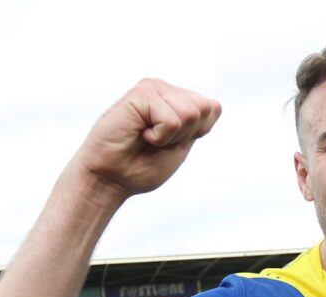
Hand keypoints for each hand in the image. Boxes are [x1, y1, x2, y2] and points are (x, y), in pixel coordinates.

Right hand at [69, 78, 221, 201]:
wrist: (112, 178)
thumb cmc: (142, 166)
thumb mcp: (182, 145)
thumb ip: (199, 123)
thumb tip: (214, 103)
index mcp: (177, 99)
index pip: (213, 108)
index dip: (197, 133)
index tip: (171, 142)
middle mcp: (165, 89)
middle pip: (204, 108)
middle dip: (186, 134)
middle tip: (158, 141)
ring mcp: (152, 88)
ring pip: (191, 113)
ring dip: (171, 136)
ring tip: (148, 137)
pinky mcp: (140, 94)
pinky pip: (172, 120)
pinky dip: (160, 136)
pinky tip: (140, 134)